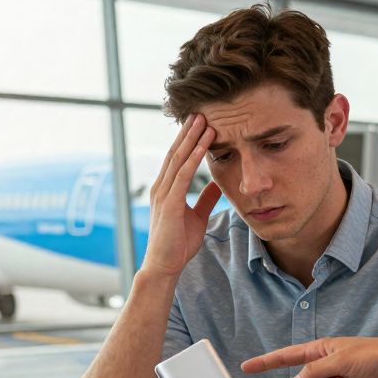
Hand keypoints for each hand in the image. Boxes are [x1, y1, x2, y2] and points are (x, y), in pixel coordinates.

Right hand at [141, 114, 219, 278]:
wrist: (165, 266)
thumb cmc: (178, 244)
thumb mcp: (197, 216)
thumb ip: (205, 199)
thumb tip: (217, 184)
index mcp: (166, 189)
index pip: (177, 158)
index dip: (188, 139)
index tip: (201, 122)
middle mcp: (161, 187)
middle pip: (175, 152)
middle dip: (188, 132)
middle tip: (201, 111)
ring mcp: (163, 194)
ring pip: (178, 159)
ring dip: (192, 139)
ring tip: (204, 120)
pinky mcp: (168, 204)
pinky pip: (182, 176)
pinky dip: (193, 159)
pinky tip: (203, 146)